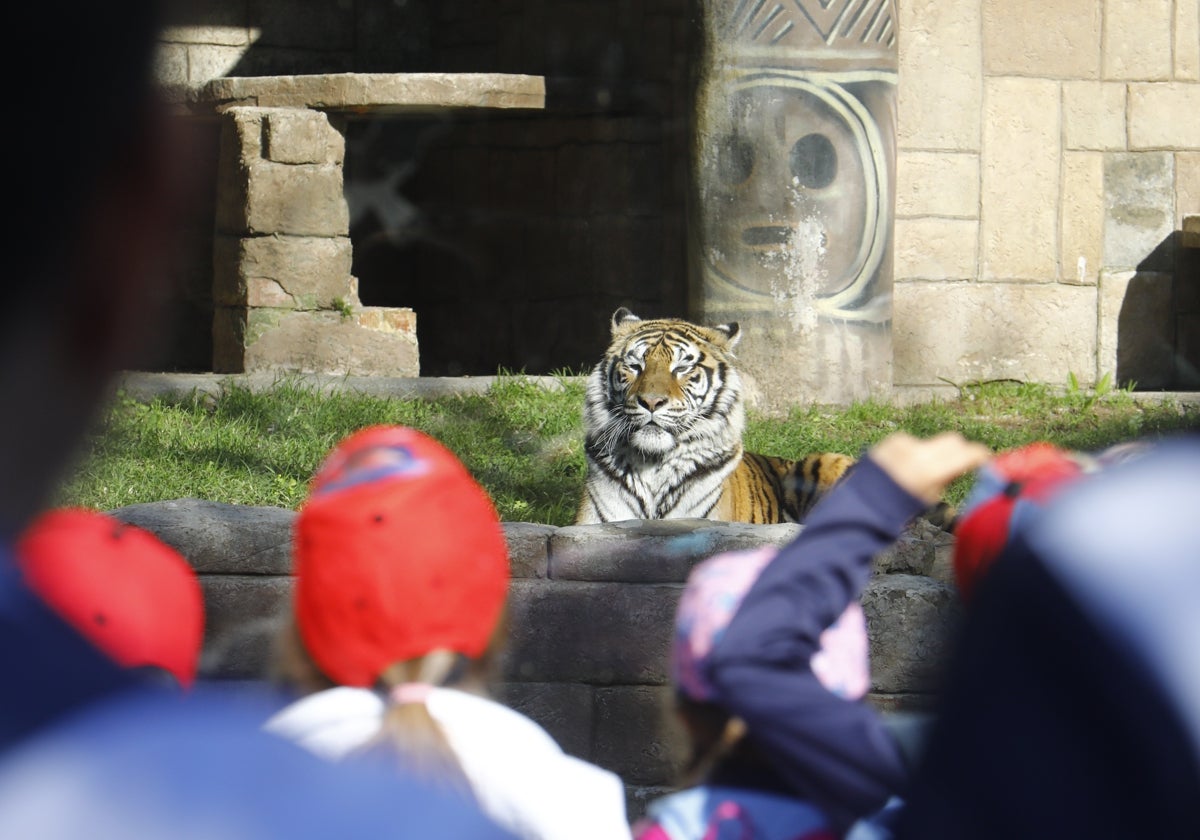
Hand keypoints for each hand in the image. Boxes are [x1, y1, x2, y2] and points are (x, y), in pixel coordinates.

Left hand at [868, 432, 992, 503]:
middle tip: (960, 463)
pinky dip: (915, 453)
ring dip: (933, 453)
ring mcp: (902, 444)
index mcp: (930, 470)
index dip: (979, 455)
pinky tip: (906, 468)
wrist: (862, 505)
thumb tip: (965, 464)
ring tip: (922, 473)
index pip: (966, 452)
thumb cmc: (899, 507)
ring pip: (931, 442)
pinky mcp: (890, 441)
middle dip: (959, 450)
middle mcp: (917, 451)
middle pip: (952, 440)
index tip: (985, 459)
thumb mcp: (929, 498)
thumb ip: (948, 477)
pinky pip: (912, 443)